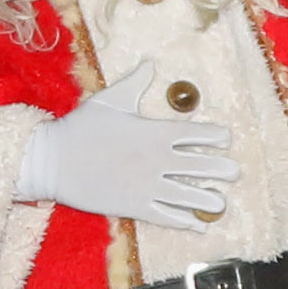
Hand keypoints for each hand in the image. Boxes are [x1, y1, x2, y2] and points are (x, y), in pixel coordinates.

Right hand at [15, 98, 231, 224]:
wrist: (53, 160)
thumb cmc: (81, 127)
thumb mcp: (110, 99)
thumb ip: (136, 83)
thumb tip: (151, 62)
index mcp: (154, 133)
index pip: (196, 134)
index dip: (215, 137)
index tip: (226, 139)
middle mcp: (157, 160)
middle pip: (200, 166)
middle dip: (221, 169)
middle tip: (235, 172)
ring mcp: (147, 186)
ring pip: (188, 196)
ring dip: (208, 200)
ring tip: (221, 203)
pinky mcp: (134, 206)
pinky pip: (166, 217)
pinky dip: (184, 222)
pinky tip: (198, 226)